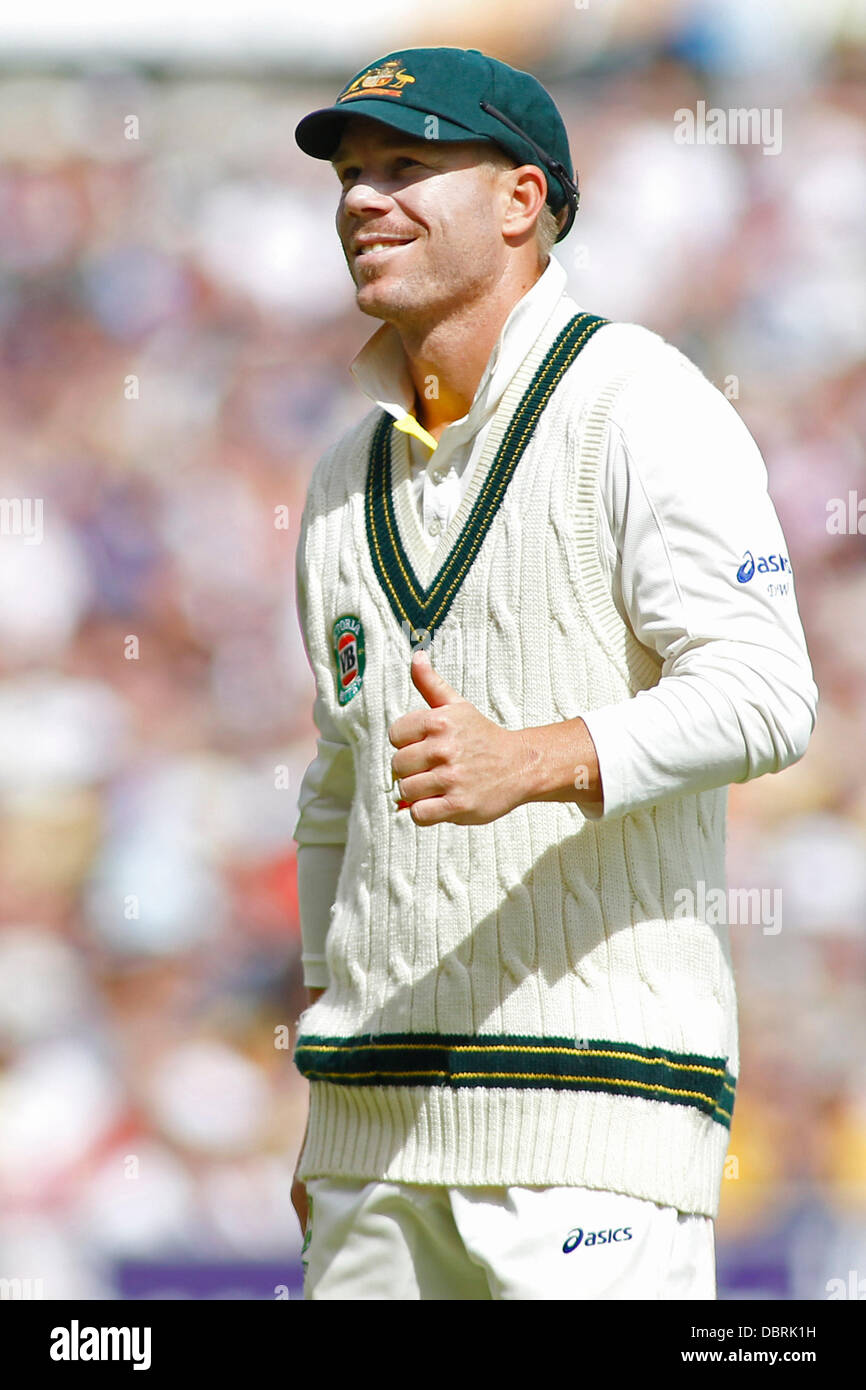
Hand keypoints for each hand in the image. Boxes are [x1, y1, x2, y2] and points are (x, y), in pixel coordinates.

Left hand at [388, 647, 528, 825]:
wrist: (520, 766)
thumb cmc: (482, 736)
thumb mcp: (458, 706)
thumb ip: (431, 683)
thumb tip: (416, 655)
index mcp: (440, 721)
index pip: (395, 735)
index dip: (407, 742)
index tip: (427, 746)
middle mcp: (444, 748)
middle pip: (397, 765)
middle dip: (412, 769)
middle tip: (434, 768)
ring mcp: (451, 778)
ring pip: (406, 790)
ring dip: (419, 792)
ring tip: (439, 785)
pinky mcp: (457, 805)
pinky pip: (419, 814)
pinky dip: (425, 812)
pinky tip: (441, 802)